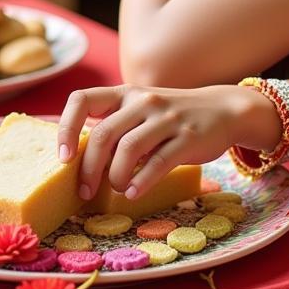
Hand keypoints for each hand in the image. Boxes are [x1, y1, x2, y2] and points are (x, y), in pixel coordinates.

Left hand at [57, 84, 276, 199]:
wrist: (224, 110)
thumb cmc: (173, 118)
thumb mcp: (142, 112)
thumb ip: (116, 128)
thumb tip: (80, 165)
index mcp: (125, 94)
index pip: (82, 99)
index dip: (65, 128)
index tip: (63, 158)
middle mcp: (143, 101)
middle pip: (103, 135)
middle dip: (87, 169)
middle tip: (84, 191)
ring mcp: (167, 118)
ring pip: (128, 149)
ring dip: (115, 177)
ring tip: (117, 190)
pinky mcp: (188, 137)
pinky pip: (158, 162)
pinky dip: (141, 182)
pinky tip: (134, 194)